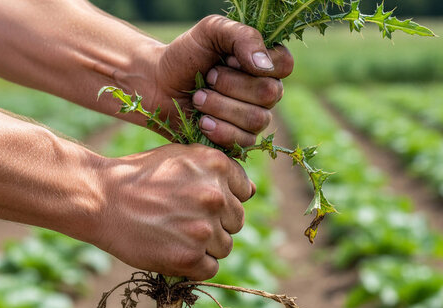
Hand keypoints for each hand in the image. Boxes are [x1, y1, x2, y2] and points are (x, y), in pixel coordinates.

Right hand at [91, 144, 254, 280]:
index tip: (197, 202)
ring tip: (173, 234)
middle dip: (215, 224)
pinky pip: (209, 269)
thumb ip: (217, 171)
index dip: (221, 200)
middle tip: (181, 220)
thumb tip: (251, 191)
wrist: (101, 199)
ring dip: (204, 246)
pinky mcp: (190, 255)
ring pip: (225, 247)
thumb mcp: (180, 157)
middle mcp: (216, 195)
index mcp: (217, 165)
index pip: (242, 192)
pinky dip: (193, 265)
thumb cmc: (139, 177)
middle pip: (236, 222)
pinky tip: (171, 250)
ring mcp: (204, 227)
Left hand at [142, 15, 293, 147]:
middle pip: (270, 94)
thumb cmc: (185, 56)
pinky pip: (244, 141)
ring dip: (221, 107)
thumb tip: (264, 66)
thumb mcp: (211, 31)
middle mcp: (266, 91)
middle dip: (231, 86)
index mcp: (264, 62)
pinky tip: (201, 121)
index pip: (284, 65)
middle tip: (207, 78)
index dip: (256, 65)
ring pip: (257, 119)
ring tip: (198, 98)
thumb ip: (242, 36)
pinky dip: (219, 130)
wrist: (158, 85)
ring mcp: (255, 117)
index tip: (226, 58)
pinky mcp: (240, 140)